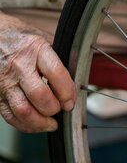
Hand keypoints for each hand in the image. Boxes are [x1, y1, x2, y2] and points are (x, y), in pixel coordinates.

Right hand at [0, 13, 75, 131]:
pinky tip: (35, 124)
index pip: (56, 73)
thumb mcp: (44, 38)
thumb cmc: (21, 37)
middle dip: (54, 108)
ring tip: (51, 124)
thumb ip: (61, 55)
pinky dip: (24, 125)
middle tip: (61, 110)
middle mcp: (20, 66)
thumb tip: (82, 72)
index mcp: (36, 50)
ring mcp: (5, 81)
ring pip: (22, 110)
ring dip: (40, 122)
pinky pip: (9, 115)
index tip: (71, 101)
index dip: (67, 91)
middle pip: (39, 95)